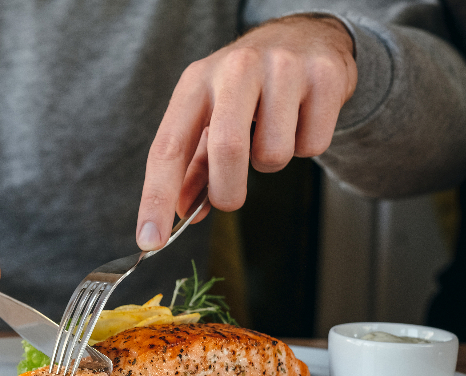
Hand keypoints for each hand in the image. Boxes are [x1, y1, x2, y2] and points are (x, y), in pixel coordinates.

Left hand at [136, 14, 356, 249]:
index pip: (167, 148)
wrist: (305, 37)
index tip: (150, 239)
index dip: (156, 198)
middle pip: (227, 150)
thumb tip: (184, 212)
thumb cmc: (247, 85)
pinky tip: (300, 120)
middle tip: (230, 198)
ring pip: (274, 155)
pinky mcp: (325, 76)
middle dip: (228, 192)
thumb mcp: (210, 115)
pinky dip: (305, 147)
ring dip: (270, 164)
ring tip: (272, 135)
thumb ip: (194, 166)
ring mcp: (283, 68)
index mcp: (196, 82)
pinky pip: (312, 146)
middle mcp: (235, 69)